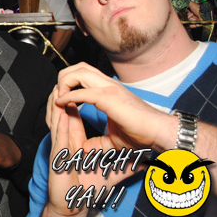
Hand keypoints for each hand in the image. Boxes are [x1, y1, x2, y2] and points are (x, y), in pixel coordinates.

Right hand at [47, 85, 138, 216]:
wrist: (73, 205)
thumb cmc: (87, 189)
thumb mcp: (111, 173)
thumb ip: (126, 166)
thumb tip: (146, 162)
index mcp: (76, 142)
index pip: (73, 117)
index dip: (74, 101)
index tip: (83, 89)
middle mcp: (67, 142)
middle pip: (62, 112)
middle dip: (63, 95)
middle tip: (69, 82)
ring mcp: (61, 147)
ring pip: (57, 119)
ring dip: (59, 102)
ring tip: (62, 88)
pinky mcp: (58, 155)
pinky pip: (58, 133)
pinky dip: (60, 119)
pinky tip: (61, 106)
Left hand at [52, 63, 173, 151]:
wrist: (159, 133)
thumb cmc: (141, 134)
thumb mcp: (113, 139)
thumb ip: (98, 142)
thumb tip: (85, 149)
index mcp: (110, 89)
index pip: (84, 73)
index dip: (69, 81)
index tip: (61, 96)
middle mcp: (109, 84)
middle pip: (79, 67)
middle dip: (64, 77)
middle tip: (57, 94)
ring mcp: (109, 89)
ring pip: (78, 72)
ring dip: (65, 83)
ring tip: (59, 98)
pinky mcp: (109, 98)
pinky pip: (82, 92)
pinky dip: (69, 96)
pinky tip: (62, 104)